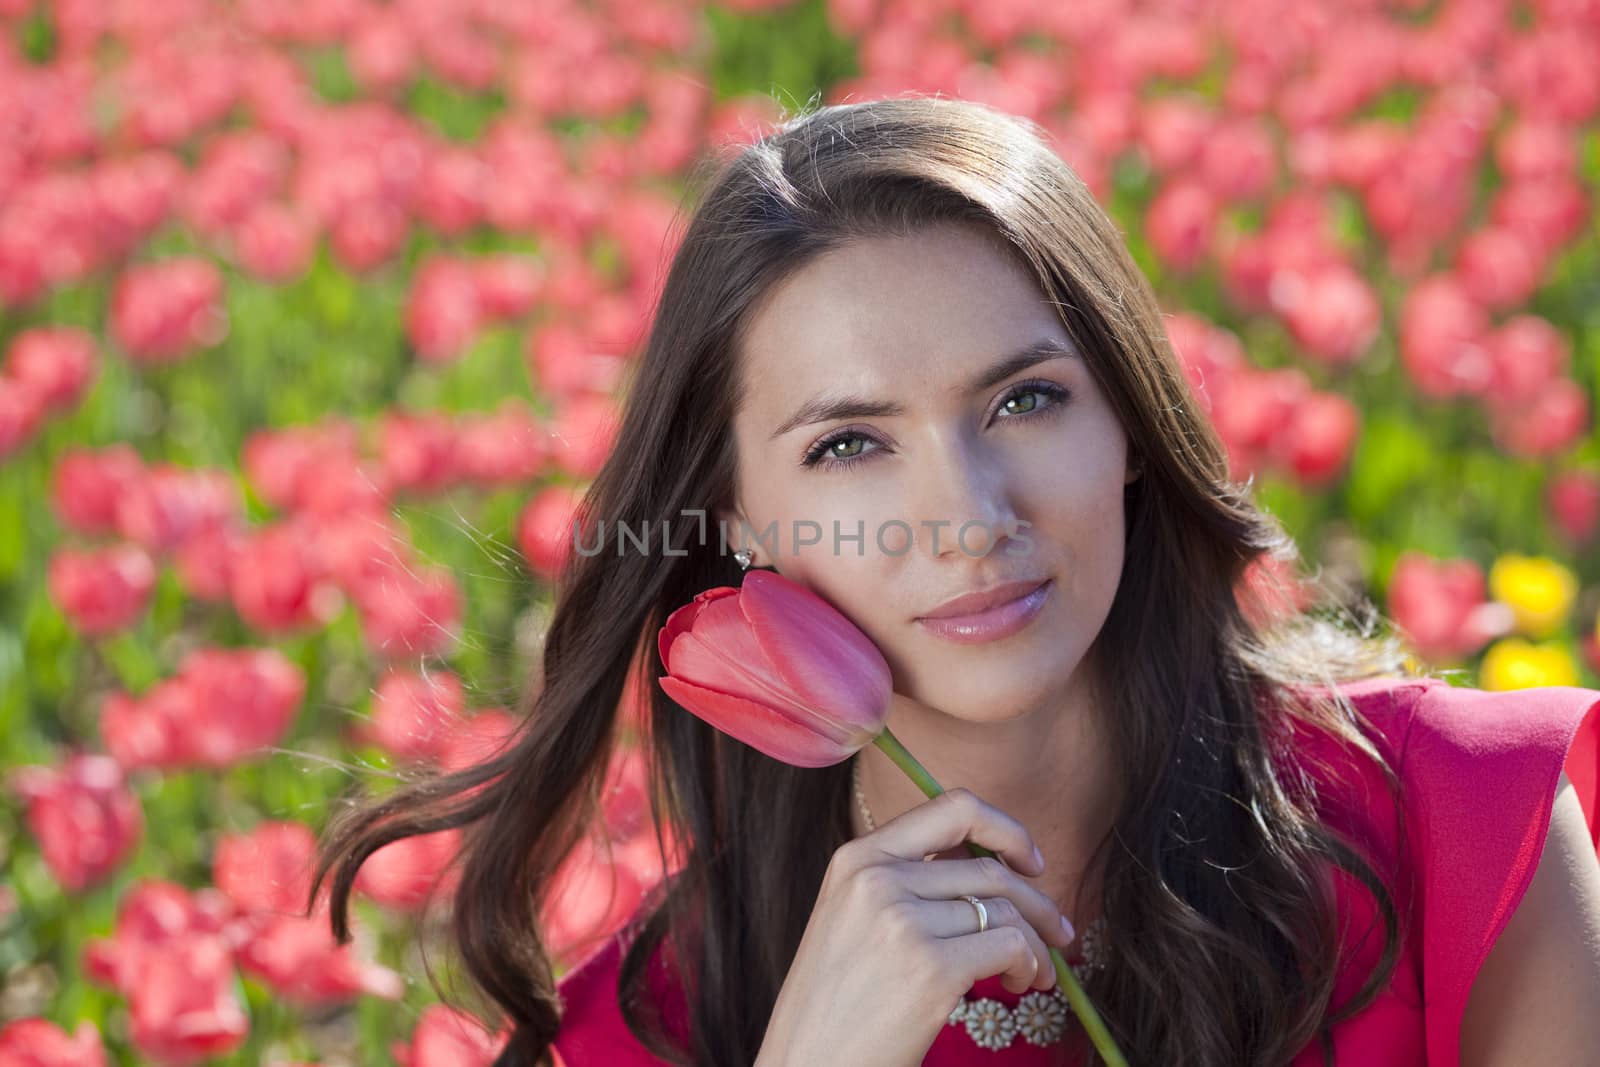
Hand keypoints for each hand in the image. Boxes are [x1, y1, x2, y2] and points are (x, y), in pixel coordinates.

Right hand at [754, 787, 1076, 1066]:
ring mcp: (903, 922)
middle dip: (1037, 902)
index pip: (952, 807)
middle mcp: (877, 879)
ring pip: (1005, 910)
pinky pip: (1011, 946)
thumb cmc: (834, 1003)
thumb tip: (990, 864)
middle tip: (1058, 932)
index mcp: (856, 858)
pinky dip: (1029, 964)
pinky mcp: (931, 969)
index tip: (1029, 861)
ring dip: (1036, 944)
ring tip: (1034, 973)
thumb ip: (904, 881)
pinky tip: (1019, 984)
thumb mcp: (851, 918)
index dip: (1004, 828)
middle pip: (989, 868)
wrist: (806, 1063)